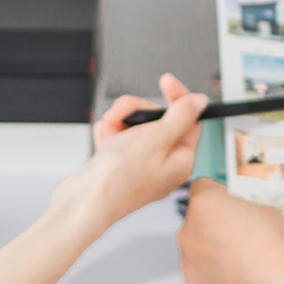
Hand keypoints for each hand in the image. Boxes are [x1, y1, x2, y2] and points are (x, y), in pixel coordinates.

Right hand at [50, 74, 208, 231]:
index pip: (189, 119)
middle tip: (121, 115)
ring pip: (134, 125)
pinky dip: (107, 136)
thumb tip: (199, 102)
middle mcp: (162, 163)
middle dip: (136, 111)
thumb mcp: (157, 138)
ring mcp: (139, 164)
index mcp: (180, 160)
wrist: (84, 201)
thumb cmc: (120, 178)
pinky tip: (102, 147)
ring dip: (118, 123)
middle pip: (157, 118)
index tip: (166, 81)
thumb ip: (181, 116)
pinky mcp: (119, 164)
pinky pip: (117, 136)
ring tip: (109, 134)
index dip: (177, 97)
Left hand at [179, 177, 283, 283]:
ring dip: (211, 251)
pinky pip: (200, 273)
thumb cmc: (274, 246)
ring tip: (239, 260)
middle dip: (212, 226)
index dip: (217, 196)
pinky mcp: (193, 283)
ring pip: (196, 248)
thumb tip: (240, 215)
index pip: (201, 188)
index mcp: (204, 202)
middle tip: (237, 236)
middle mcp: (188, 228)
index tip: (227, 205)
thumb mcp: (264, 210)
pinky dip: (213, 275)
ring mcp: (187, 258)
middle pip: (196, 220)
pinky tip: (234, 276)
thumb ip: (242, 209)